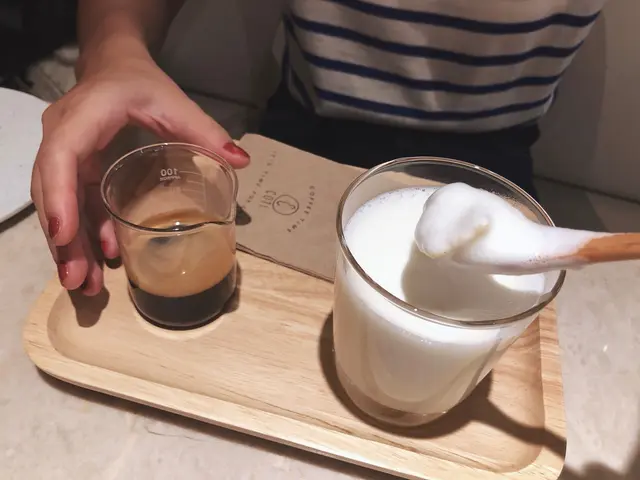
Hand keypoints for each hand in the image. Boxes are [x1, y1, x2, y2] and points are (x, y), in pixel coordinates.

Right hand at [31, 52, 249, 295]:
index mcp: (84, 116)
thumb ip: (206, 131)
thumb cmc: (141, 82)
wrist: (114, 66)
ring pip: (58, 204)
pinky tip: (104, 258)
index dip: (59, 196)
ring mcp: (64, 154)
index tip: (66, 235)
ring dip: (71, 245)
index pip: (61, 157)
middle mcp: (62, 135)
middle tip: (77, 280)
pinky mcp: (74, 168)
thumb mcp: (175, 102)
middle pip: (53, 191)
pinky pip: (74, 204)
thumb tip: (242, 161)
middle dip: (64, 238)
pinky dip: (86, 233)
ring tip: (85, 284)